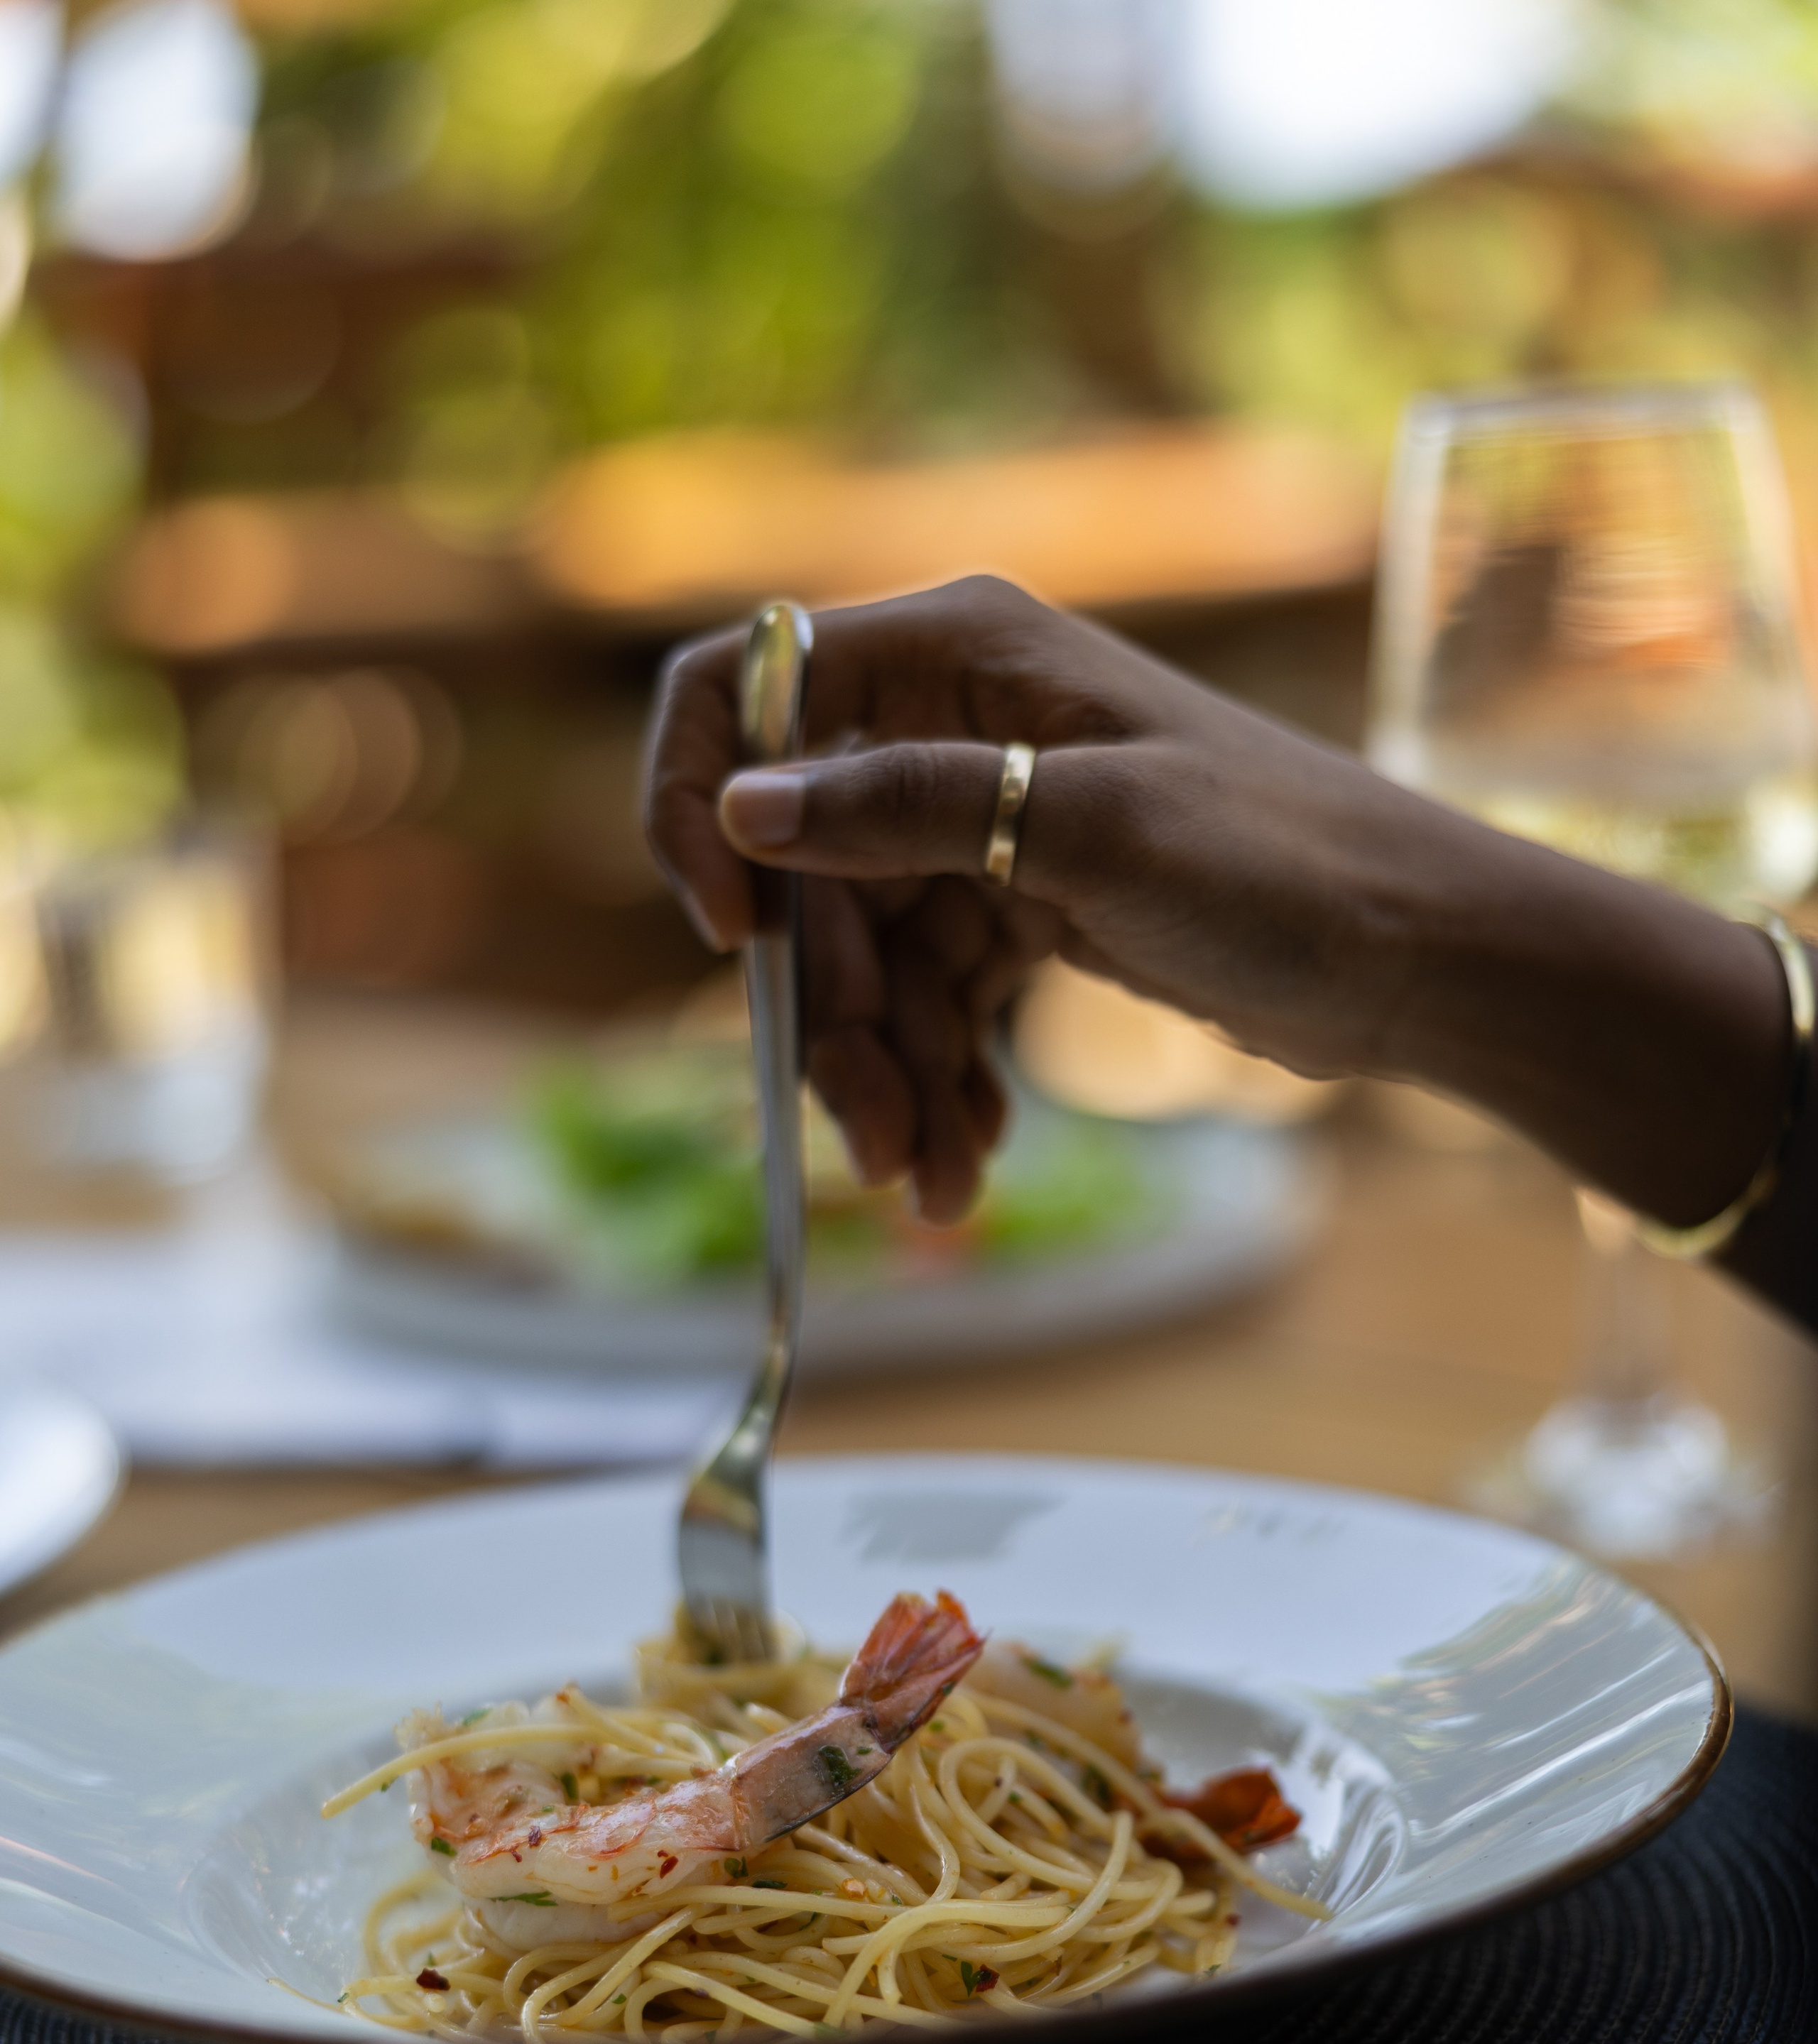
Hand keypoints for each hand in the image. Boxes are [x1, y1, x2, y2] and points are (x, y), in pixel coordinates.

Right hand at [645, 574, 1789, 1246]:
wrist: (1424, 960)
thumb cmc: (1290, 866)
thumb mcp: (1099, 830)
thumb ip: (916, 808)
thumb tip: (748, 803)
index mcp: (964, 650)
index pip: (752, 687)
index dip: (703, 804)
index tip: (729, 939)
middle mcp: (962, 720)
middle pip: (807, 867)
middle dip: (828, 1017)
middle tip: (875, 1149)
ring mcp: (993, 820)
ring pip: (865, 953)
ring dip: (885, 1077)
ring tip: (933, 1188)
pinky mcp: (1027, 906)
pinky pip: (933, 996)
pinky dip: (940, 1078)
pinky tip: (972, 1162)